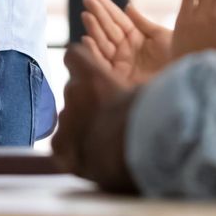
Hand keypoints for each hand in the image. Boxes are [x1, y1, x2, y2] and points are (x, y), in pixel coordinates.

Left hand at [52, 42, 138, 191]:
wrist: (142, 154)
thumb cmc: (154, 118)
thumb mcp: (150, 92)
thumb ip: (135, 85)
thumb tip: (150, 81)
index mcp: (93, 76)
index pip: (74, 56)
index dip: (82, 65)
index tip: (90, 74)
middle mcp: (74, 95)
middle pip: (74, 92)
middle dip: (88, 103)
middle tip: (109, 118)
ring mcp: (66, 122)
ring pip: (69, 119)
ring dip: (82, 127)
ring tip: (105, 143)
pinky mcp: (62, 149)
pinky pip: (62, 146)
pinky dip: (73, 151)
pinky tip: (91, 158)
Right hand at [80, 0, 173, 86]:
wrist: (182, 81)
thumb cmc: (177, 58)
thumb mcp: (161, 36)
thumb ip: (142, 22)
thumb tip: (127, 6)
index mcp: (136, 38)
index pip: (117, 19)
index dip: (106, 7)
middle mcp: (126, 49)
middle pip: (108, 28)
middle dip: (97, 14)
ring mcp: (121, 62)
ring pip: (103, 42)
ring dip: (93, 29)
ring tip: (86, 14)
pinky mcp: (118, 77)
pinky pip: (102, 63)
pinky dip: (93, 51)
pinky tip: (87, 39)